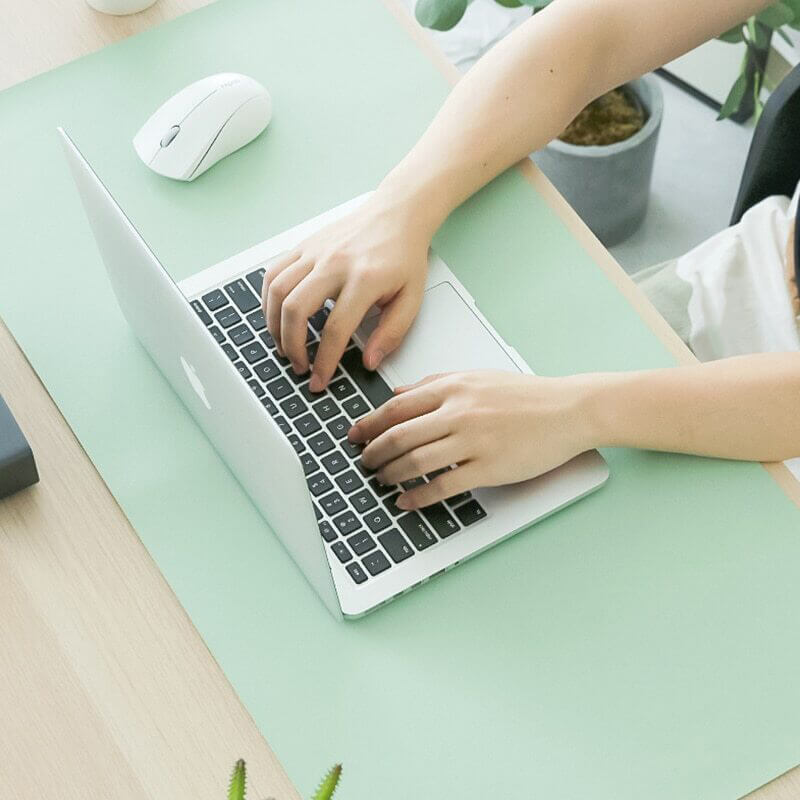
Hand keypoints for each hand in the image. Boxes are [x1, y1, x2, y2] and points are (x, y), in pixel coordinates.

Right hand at [261, 192, 430, 390]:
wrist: (397, 213)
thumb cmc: (403, 256)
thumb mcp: (411, 298)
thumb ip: (392, 333)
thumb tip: (369, 362)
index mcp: (364, 279)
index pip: (335, 329)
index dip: (324, 361)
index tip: (320, 380)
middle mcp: (334, 263)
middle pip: (296, 310)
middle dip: (292, 346)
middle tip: (300, 366)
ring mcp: (315, 252)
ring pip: (278, 291)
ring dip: (275, 326)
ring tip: (285, 347)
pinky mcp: (303, 246)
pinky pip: (273, 274)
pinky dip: (268, 300)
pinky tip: (278, 317)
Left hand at [348, 370, 595, 509]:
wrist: (569, 410)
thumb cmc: (526, 395)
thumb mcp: (476, 377)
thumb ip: (434, 383)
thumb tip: (398, 393)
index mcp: (453, 388)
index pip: (397, 407)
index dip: (369, 423)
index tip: (355, 435)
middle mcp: (459, 412)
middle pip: (399, 435)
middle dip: (373, 452)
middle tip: (362, 462)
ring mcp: (473, 441)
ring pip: (416, 460)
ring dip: (391, 474)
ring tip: (380, 481)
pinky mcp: (489, 468)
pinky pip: (443, 486)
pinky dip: (418, 496)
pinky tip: (406, 501)